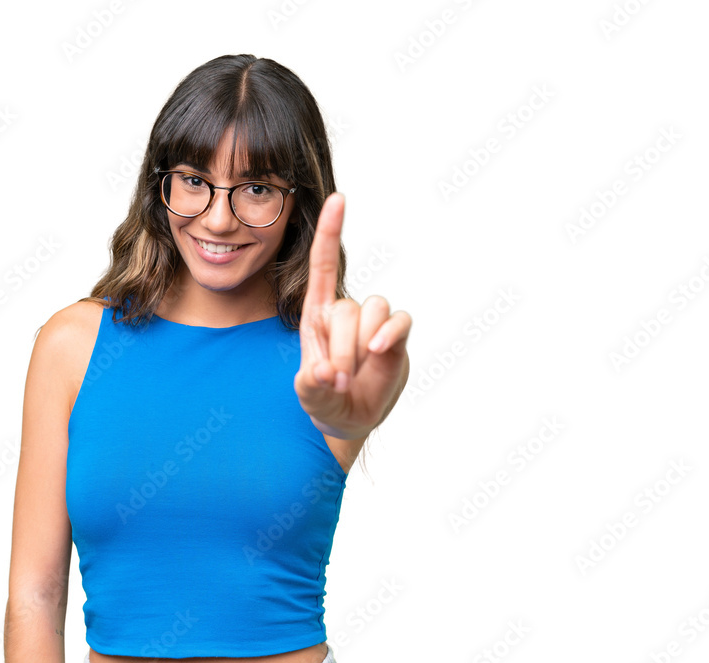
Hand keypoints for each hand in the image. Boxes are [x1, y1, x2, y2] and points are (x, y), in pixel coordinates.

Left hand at [293, 193, 411, 439]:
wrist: (349, 417)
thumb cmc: (323, 398)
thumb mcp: (308, 394)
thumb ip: (310, 385)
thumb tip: (322, 372)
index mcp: (316, 315)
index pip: (322, 265)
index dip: (329, 232)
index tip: (337, 198)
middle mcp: (345, 313)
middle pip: (345, 307)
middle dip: (340, 348)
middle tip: (335, 382)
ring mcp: (373, 325)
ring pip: (373, 310)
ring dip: (362, 345)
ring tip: (351, 378)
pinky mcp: (396, 338)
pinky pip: (400, 320)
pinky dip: (391, 334)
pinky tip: (380, 352)